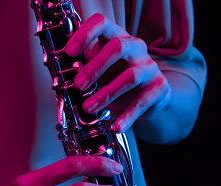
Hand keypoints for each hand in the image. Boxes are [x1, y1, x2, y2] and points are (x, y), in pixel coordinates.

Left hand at [66, 13, 170, 132]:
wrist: (152, 97)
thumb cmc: (119, 78)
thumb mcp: (100, 69)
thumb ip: (83, 66)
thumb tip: (59, 73)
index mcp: (118, 37)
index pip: (102, 23)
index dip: (85, 34)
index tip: (69, 52)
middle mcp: (136, 47)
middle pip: (118, 47)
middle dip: (95, 67)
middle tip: (78, 85)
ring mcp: (150, 67)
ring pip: (130, 76)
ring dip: (107, 94)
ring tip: (89, 108)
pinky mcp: (160, 87)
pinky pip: (142, 102)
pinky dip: (128, 116)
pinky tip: (117, 126)